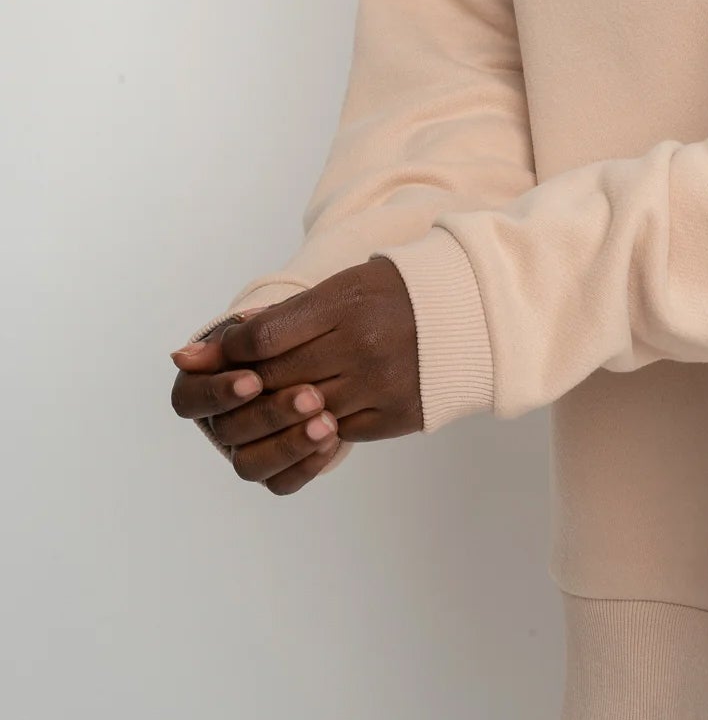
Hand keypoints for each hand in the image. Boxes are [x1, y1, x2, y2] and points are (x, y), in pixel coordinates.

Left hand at [170, 257, 421, 492]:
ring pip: (304, 413)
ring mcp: (377, 384)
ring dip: (281, 413)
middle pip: (279, 378)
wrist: (471, 312)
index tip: (224, 354)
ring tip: (273, 405)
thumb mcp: (345, 286)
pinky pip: (339, 433)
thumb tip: (225, 340)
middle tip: (234, 389)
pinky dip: (319, 428)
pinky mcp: (394, 416)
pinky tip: (314, 417)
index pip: (265, 338)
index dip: (234, 351)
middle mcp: (359, 345)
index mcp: (344, 303)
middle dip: (249, 386)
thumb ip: (287, 315)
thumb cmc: (396, 293)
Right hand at [170, 304, 344, 494]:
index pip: (190, 399)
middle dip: (270, 414)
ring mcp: (245, 451)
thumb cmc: (286, 332)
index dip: (219, 393)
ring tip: (329, 422)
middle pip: (228, 432)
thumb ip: (234, 338)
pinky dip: (306, 465)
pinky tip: (332, 439)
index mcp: (202, 385)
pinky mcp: (274, 472)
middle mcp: (219, 423)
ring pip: (249, 466)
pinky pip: (281, 484)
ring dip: (289, 445)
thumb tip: (182, 356)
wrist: (323, 349)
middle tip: (312, 397)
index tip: (255, 380)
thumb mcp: (267, 323)